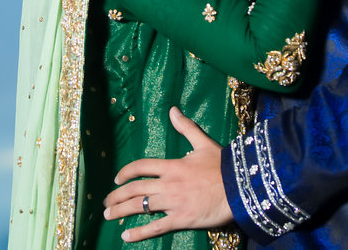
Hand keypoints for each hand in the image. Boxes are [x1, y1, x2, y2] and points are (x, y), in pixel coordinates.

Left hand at [103, 107, 231, 241]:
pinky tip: (126, 236)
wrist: (241, 186)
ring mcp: (173, 202)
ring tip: (109, 216)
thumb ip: (186, 128)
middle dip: (117, 196)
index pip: (141, 167)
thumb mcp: (203, 143)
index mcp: (172, 165)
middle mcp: (168, 184)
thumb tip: (173, 110)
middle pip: (135, 189)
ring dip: (121, 211)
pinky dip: (140, 232)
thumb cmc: (223, 165)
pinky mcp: (181, 219)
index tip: (117, 179)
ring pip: (140, 207)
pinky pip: (156, 227)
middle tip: (106, 203)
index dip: (126, 173)